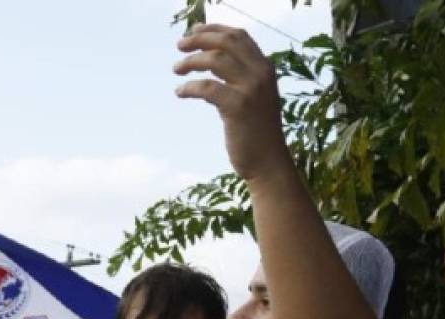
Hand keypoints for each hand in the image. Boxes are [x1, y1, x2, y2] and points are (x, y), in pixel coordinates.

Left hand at [174, 24, 289, 181]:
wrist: (268, 163)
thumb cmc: (257, 133)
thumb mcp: (255, 98)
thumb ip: (240, 78)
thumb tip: (210, 63)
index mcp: (265, 68)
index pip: (239, 36)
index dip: (214, 29)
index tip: (194, 30)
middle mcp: (261, 73)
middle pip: (226, 42)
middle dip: (199, 39)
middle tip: (179, 45)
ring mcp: (251, 89)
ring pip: (215, 59)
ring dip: (191, 61)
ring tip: (176, 69)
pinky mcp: (238, 107)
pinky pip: (206, 87)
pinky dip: (189, 87)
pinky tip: (180, 92)